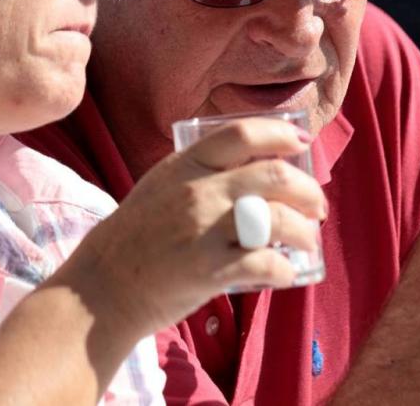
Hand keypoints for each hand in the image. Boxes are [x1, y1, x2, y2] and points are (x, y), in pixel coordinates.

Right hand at [55, 117, 327, 335]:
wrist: (102, 285)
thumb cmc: (134, 235)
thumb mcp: (160, 185)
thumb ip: (199, 173)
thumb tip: (253, 169)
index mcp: (185, 164)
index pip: (242, 134)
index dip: (280, 134)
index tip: (300, 144)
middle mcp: (198, 191)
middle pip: (273, 176)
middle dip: (307, 190)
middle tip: (317, 205)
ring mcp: (204, 230)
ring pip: (278, 219)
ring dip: (305, 231)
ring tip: (308, 240)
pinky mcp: (209, 269)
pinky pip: (265, 264)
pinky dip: (285, 269)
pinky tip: (287, 273)